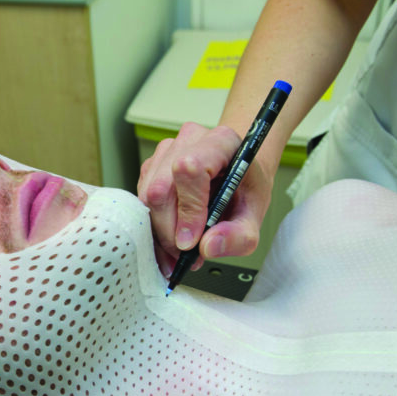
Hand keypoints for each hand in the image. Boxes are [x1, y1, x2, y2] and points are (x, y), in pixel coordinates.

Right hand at [137, 122, 271, 276]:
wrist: (237, 179)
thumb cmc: (244, 191)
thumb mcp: (254, 217)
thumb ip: (238, 236)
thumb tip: (208, 247)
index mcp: (221, 142)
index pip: (190, 170)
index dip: (187, 210)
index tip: (191, 242)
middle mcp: (190, 140)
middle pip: (161, 188)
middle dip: (169, 230)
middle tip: (183, 255)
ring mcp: (166, 151)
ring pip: (147, 197)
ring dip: (160, 232)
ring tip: (179, 250)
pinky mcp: (151, 167)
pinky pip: (142, 200)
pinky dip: (153, 226)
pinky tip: (171, 238)